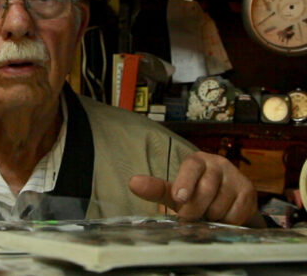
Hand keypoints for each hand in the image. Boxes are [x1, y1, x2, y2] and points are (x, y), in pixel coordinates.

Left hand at [128, 151, 263, 225]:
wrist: (227, 200)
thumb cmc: (195, 193)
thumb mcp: (175, 192)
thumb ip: (156, 188)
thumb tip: (132, 183)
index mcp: (197, 160)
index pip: (191, 167)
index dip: (185, 182)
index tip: (178, 198)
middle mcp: (218, 163)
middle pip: (205, 190)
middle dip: (194, 209)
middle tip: (189, 217)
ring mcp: (235, 176)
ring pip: (220, 205)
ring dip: (211, 216)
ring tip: (209, 212)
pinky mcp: (249, 191)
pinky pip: (236, 214)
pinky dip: (227, 221)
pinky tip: (224, 215)